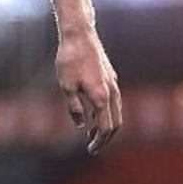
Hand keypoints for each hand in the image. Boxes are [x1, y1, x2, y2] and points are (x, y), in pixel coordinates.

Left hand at [55, 23, 121, 153]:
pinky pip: (113, 100)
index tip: (90, 149)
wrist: (79, 34)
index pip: (105, 127)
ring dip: (106, 124)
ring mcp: (113, 83)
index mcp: (101, 97)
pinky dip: (106, 112)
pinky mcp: (110, 76)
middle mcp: (112, 91)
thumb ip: (75, 107)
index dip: (99, 141)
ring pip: (116, 111)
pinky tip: (91, 113)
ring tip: (91, 132)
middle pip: (115, 123)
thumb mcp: (66, 86)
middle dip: (105, 137)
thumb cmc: (70, 59)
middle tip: (93, 146)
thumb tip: (80, 125)